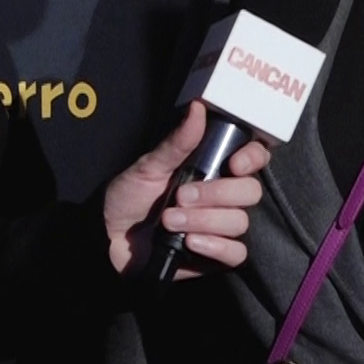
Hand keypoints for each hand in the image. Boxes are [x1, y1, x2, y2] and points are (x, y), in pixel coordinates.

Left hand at [103, 100, 270, 278]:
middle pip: (251, 192)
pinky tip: (189, 243)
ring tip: (170, 221)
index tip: (233, 164)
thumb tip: (198, 108)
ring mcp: (220, 227)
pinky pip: (236, 253)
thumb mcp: (149, 167)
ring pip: (240, 222)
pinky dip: (215, 247)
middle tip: (180, 196)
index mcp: (212, 168)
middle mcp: (222, 196)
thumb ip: (177, 143)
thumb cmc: (129, 197)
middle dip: (217, 194)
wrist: (109, 238)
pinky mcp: (216, 255)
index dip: (253, 158)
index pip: (254, 158)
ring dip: (204, 221)